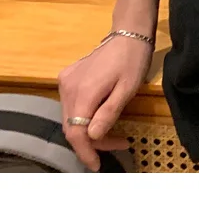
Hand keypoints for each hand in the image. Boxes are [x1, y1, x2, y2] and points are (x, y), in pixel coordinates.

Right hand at [58, 35, 152, 170]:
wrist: (128, 33)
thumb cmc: (133, 60)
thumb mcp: (128, 88)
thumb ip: (109, 112)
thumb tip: (92, 137)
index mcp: (84, 91)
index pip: (76, 132)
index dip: (85, 152)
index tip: (97, 165)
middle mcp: (68, 87)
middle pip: (72, 126)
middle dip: (93, 142)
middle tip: (118, 144)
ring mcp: (65, 81)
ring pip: (71, 117)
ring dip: (89, 130)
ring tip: (114, 134)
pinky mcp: (67, 77)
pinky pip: (72, 105)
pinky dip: (84, 117)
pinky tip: (101, 118)